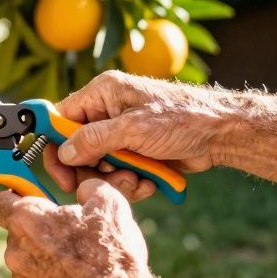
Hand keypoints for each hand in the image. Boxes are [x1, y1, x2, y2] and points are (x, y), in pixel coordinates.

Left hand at [0, 179, 152, 277]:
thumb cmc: (111, 253)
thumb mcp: (108, 204)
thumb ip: (87, 188)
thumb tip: (83, 190)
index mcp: (26, 221)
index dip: (11, 198)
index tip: (29, 200)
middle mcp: (15, 252)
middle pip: (18, 234)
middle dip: (40, 232)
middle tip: (72, 235)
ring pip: (29, 263)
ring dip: (47, 260)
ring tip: (82, 265)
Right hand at [43, 71, 229, 200]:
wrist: (221, 135)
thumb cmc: (182, 118)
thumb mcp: (135, 128)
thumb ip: (95, 139)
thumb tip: (64, 152)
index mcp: (102, 94)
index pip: (60, 119)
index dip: (55, 147)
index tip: (61, 175)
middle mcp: (107, 113)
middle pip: (76, 150)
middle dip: (92, 171)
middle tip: (111, 180)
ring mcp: (120, 135)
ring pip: (97, 168)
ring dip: (115, 180)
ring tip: (138, 180)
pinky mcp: (134, 154)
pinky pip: (117, 175)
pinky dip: (131, 184)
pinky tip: (149, 182)